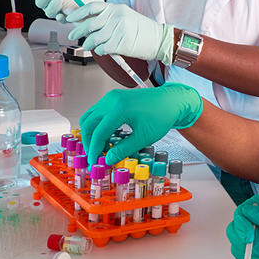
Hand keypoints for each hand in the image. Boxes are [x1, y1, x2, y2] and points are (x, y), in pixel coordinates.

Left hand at [66, 2, 174, 63]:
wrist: (159, 39)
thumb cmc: (142, 30)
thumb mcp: (126, 16)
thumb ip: (109, 17)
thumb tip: (88, 23)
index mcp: (116, 8)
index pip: (91, 7)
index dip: (78, 13)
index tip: (69, 18)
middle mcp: (116, 17)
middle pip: (89, 24)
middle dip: (77, 31)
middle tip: (72, 35)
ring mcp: (119, 30)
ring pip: (94, 38)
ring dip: (88, 44)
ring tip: (87, 46)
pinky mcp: (122, 44)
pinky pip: (103, 48)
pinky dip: (99, 51)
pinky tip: (101, 51)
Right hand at [79, 83, 202, 164]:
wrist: (171, 102)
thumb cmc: (162, 115)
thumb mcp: (143, 138)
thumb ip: (123, 150)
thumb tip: (108, 159)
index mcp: (119, 108)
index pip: (98, 133)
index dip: (94, 149)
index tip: (93, 160)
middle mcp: (112, 100)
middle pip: (88, 123)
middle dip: (89, 141)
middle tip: (95, 155)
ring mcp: (111, 97)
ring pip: (90, 116)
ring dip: (92, 132)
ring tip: (102, 147)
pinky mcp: (113, 98)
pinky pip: (97, 112)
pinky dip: (98, 125)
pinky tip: (107, 136)